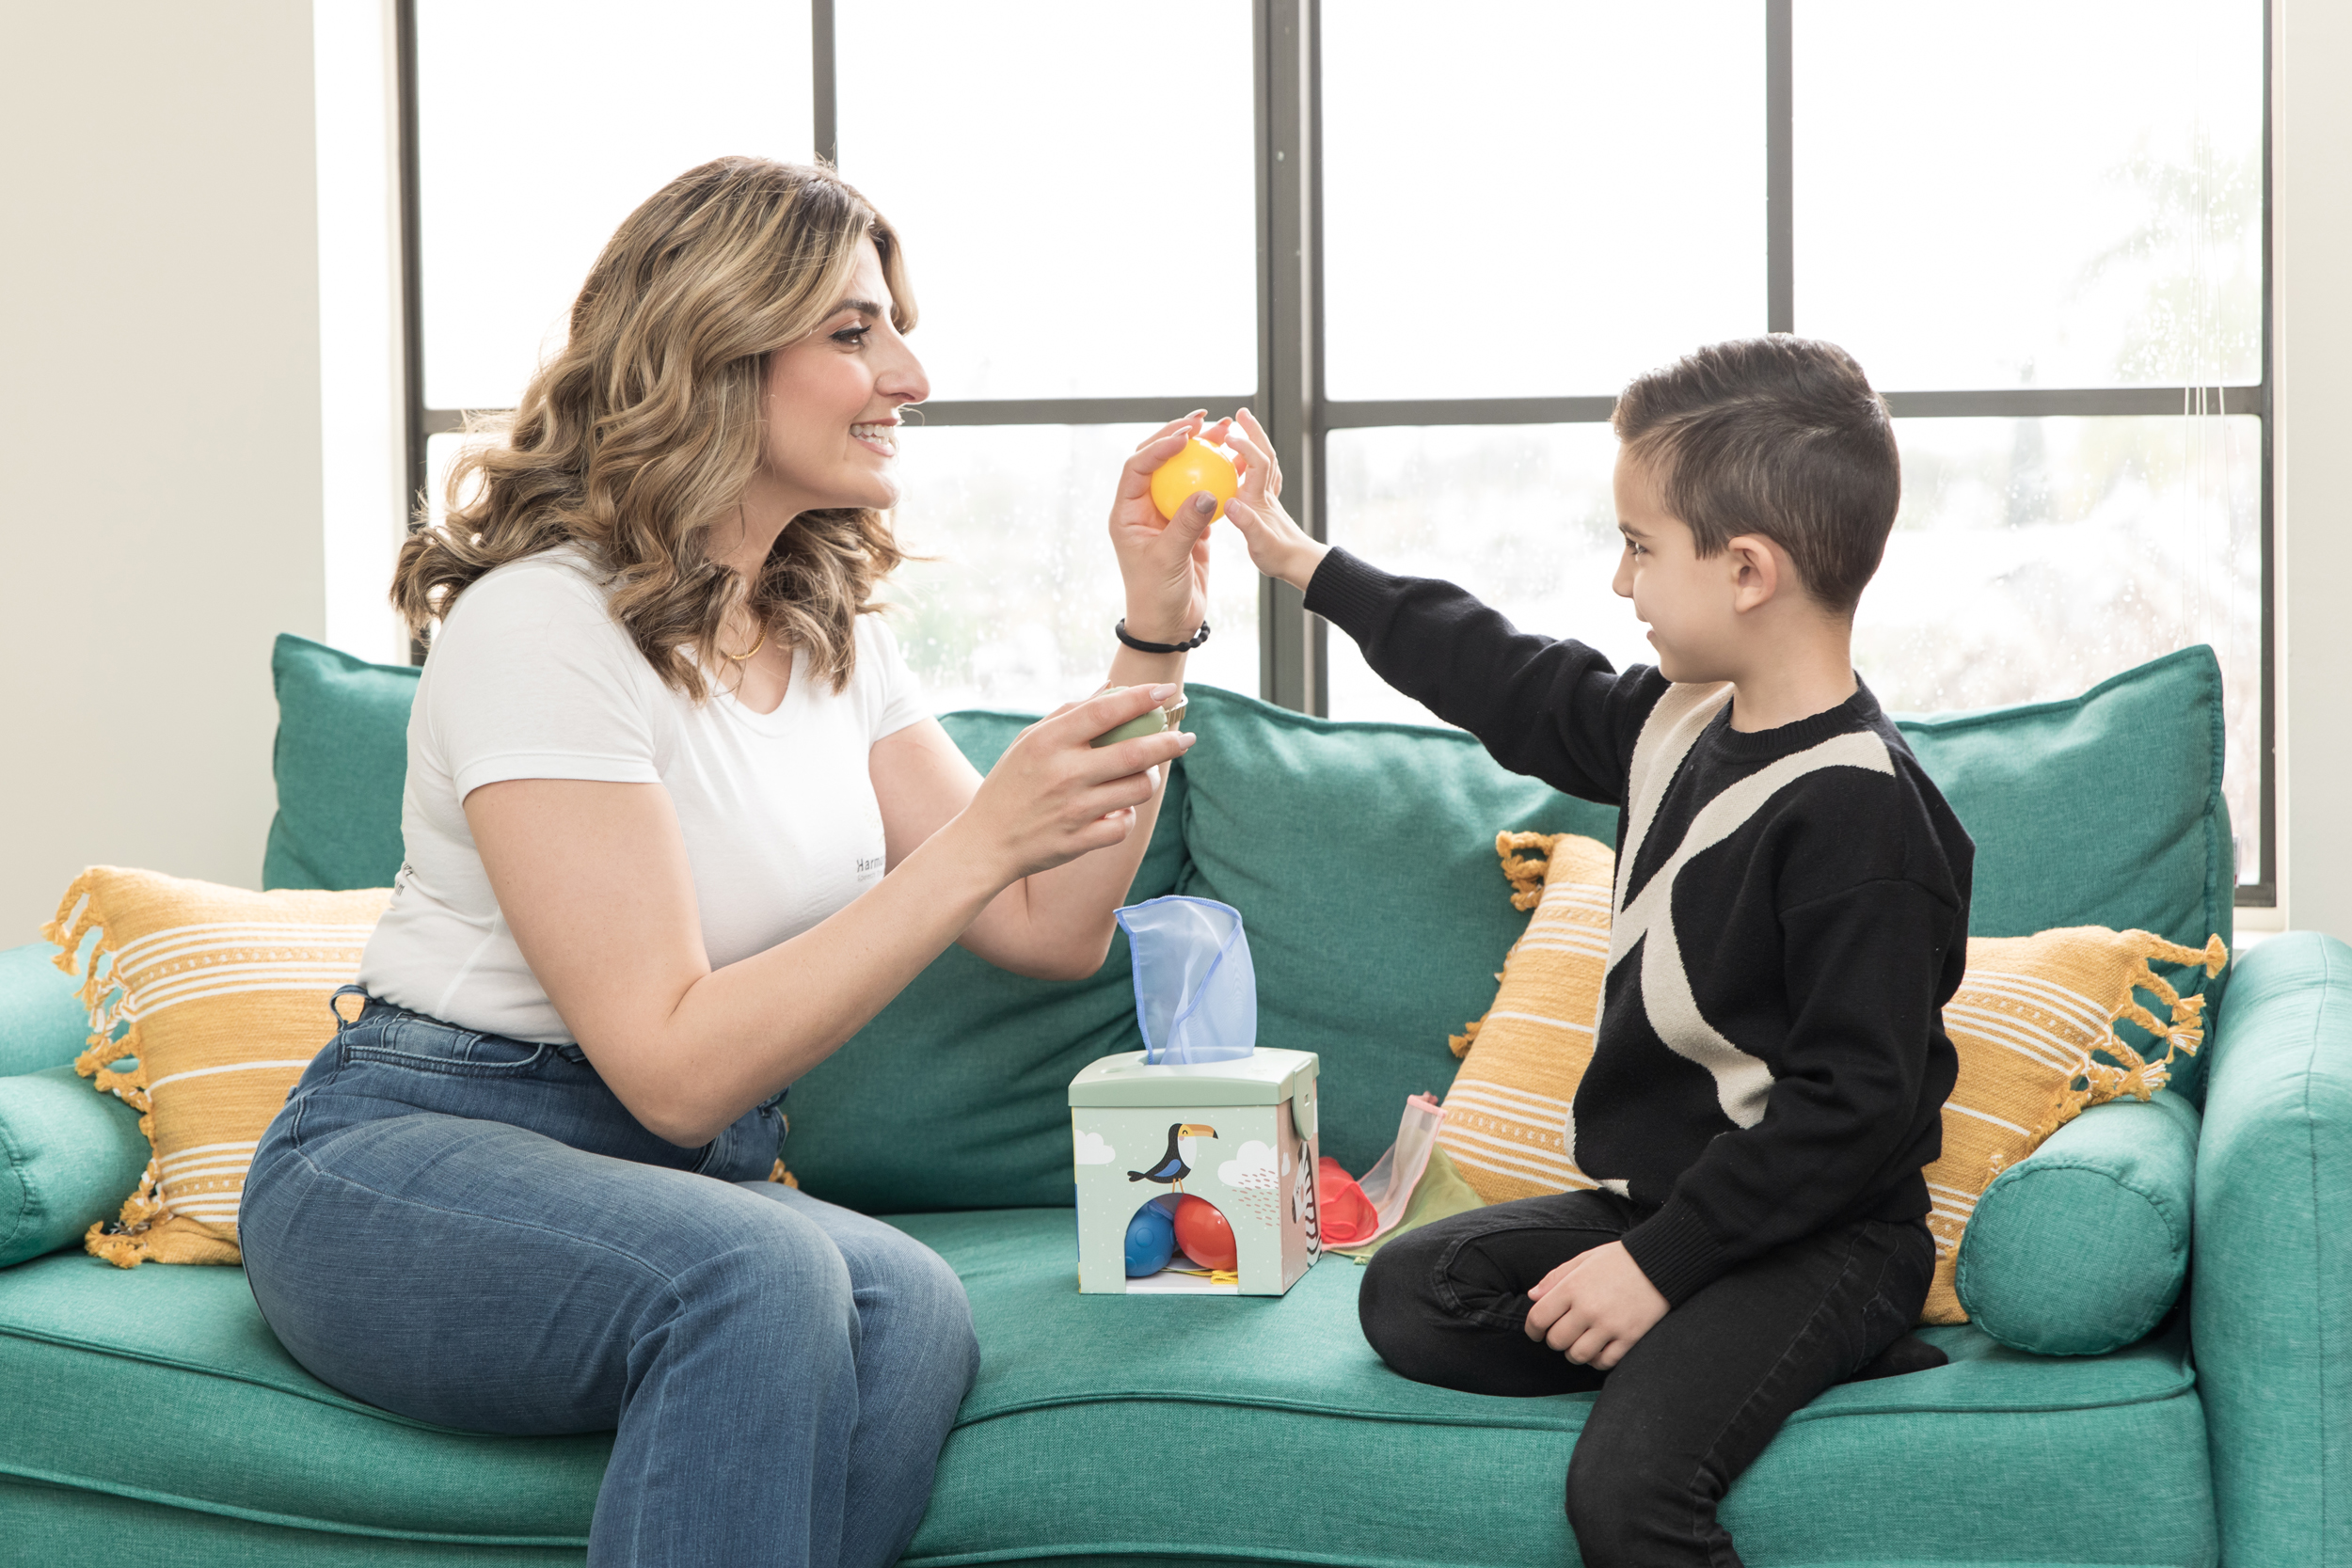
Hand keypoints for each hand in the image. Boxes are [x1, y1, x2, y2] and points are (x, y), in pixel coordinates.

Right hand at [952, 684, 1195, 882]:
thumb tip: (1111, 687)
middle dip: (1169, 742)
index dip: (1141, 699)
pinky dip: (1128, 815)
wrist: (985, 843)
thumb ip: (1069, 713)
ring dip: (1150, 780)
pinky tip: (1119, 809)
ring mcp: (1074, 809)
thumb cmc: (1010, 785)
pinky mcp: (1081, 841)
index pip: (1105, 711)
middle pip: (1135, 753)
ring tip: (1145, 775)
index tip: (1166, 692)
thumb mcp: (1028, 742)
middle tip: (1186, 739)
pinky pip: (1125, 824)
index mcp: (1048, 742)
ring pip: (1138, 789)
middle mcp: (1064, 773)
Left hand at [1110, 411, 1224, 643]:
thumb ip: (1186, 525)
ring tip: (1226, 432)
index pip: (1138, 467)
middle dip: (1180, 436)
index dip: (1159, 446)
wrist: (1169, 625)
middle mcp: (1144, 508)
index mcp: (1127, 513)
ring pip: (1183, 473)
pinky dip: (1219, 479)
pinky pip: (1204, 494)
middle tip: (1206, 419)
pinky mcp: (1189, 525)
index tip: (1186, 437)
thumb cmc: (1156, 596)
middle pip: (1159, 460)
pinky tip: (1237, 464)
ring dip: (1203, 452)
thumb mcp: (1168, 560)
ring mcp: (1167, 515)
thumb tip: (1209, 491)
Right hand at [1220, 407, 1328, 592]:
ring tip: (1241, 428)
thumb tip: (1229, 503)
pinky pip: (1260, 475)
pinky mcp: (1266, 504)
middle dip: (1254, 431)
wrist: (1299, 565)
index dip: (1244, 447)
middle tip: (1241, 413)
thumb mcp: (1259, 543)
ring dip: (1255, 441)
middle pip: (1264, 453)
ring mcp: (1267, 497)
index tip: (1228, 436)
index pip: (1256, 463)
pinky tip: (1243, 462)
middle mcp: (1265, 493)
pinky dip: (1253, 461)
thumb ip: (1246, 523)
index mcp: (1259, 499)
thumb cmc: (1278, 557)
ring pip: (1264, 461)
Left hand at [1523, 1241, 1668, 1371]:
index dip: (1532, 1330)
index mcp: (1572, 1287)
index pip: (1538, 1318)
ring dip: (1575, 1353)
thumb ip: (1556, 1277)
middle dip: (1555, 1341)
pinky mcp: (1630, 1337)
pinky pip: (1604, 1362)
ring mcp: (1610, 1325)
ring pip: (1578, 1355)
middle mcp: (1588, 1308)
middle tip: (1564, 1334)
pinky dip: (1598, 1360)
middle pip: (1556, 1341)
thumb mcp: (1584, 1259)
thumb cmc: (1619, 1259)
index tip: (1537, 1333)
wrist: (1660, 1262)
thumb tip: (1532, 1296)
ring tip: (1581, 1343)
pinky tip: (1600, 1349)